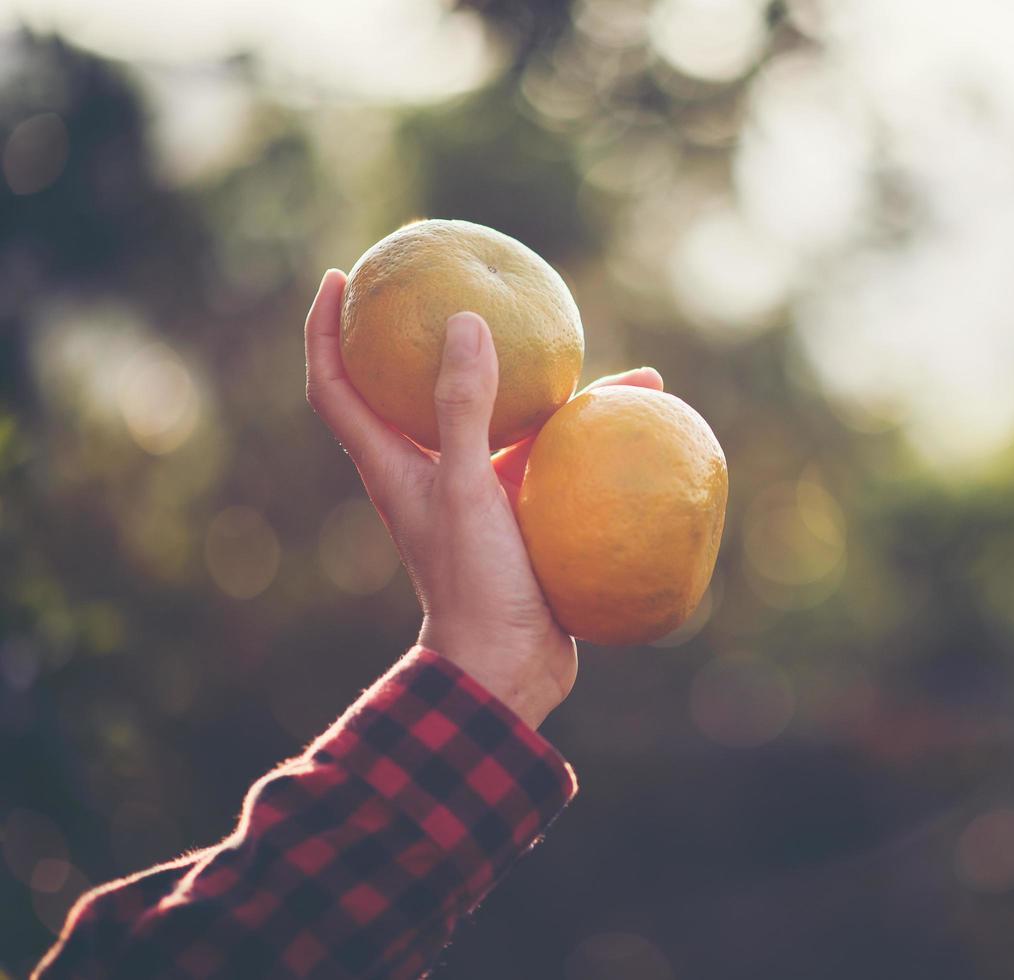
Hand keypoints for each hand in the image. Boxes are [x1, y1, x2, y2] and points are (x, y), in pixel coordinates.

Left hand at [304, 268, 661, 726]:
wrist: (509, 667)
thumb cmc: (472, 581)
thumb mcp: (466, 488)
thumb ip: (463, 407)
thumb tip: (467, 322)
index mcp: (391, 464)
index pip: (335, 384)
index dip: (326, 330)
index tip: (341, 278)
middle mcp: (428, 471)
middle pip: (418, 390)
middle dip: (435, 338)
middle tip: (459, 288)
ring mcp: (476, 493)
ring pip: (499, 419)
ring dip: (532, 385)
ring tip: (582, 345)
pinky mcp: (522, 515)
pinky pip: (548, 457)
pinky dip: (583, 434)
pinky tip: (639, 413)